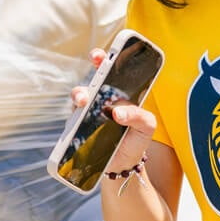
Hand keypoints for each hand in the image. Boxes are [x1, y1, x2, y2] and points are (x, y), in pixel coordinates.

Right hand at [71, 48, 156, 168]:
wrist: (125, 164)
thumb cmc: (137, 139)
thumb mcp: (146, 126)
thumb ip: (138, 115)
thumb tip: (116, 113)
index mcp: (119, 94)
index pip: (110, 72)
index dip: (103, 60)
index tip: (99, 56)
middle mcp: (102, 100)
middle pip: (91, 82)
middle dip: (86, 81)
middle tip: (90, 85)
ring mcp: (89, 113)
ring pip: (79, 99)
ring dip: (79, 97)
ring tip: (83, 102)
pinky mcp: (79, 129)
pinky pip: (72, 121)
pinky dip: (73, 120)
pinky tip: (78, 124)